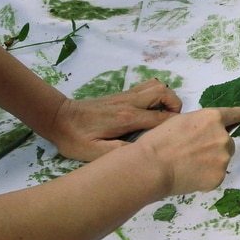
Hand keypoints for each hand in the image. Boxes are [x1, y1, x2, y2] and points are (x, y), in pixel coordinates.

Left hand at [44, 79, 183, 160]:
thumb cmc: (75, 138)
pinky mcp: (121, 95)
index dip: (175, 125)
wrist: (59, 118)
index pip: (161, 117)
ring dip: (166, 97)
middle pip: (163, 91)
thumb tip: (143, 154)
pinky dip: (156, 95)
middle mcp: (129, 102)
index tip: (179, 136)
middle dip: (175, 104)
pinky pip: (146, 87)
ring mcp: (125, 96)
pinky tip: (150, 111)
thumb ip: (119, 153)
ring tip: (165, 115)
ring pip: (155, 85)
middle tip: (174, 122)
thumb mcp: (95, 153)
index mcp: (126, 118)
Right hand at [134, 106, 239, 196]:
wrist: (151, 166)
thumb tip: (206, 131)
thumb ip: (200, 124)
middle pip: (228, 141)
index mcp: (213, 118)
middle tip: (195, 152)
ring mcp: (223, 158)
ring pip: (223, 159)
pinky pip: (216, 175)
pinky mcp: (219, 177)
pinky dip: (207, 176)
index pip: (236, 114)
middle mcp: (223, 137)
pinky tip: (190, 175)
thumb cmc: (159, 141)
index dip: (238, 116)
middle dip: (217, 145)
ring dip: (213, 161)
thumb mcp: (181, 121)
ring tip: (190, 165)